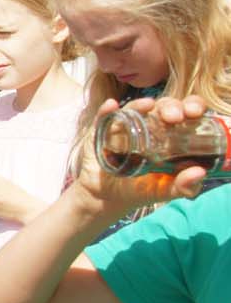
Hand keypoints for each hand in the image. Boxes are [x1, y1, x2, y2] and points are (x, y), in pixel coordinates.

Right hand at [73, 96, 209, 213]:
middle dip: (170, 107)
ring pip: (134, 109)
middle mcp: (149, 126)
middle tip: (174, 117)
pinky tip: (111, 105)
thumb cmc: (141, 190)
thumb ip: (185, 185)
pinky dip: (106, 112)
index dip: (191, 107)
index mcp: (170, 135)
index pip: (184, 113)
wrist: (107, 198)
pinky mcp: (102, 133)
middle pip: (161, 107)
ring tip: (148, 105)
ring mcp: (124, 128)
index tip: (194, 113)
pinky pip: (104, 119)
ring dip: (140, 105)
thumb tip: (200, 172)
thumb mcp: (166, 190)